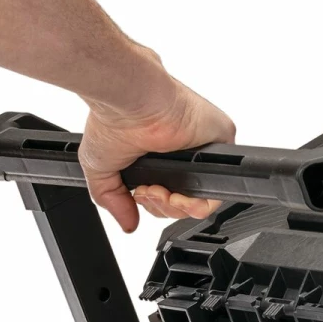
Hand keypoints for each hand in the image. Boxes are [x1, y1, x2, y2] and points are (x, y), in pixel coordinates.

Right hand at [80, 60, 235, 232]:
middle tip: (147, 191)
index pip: (168, 195)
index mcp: (158, 154)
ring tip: (157, 190)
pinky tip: (177, 195)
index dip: (155, 204)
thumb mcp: (101, 168)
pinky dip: (197, 203)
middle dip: (163, 207)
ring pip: (201, 200)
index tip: (140, 195)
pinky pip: (218, 188)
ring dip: (176, 207)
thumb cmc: (112, 118)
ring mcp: (202, 146)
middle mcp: (181, 150)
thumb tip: (127, 223)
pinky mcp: (221, 138)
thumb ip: (112, 199)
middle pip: (184, 202)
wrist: (127, 98)